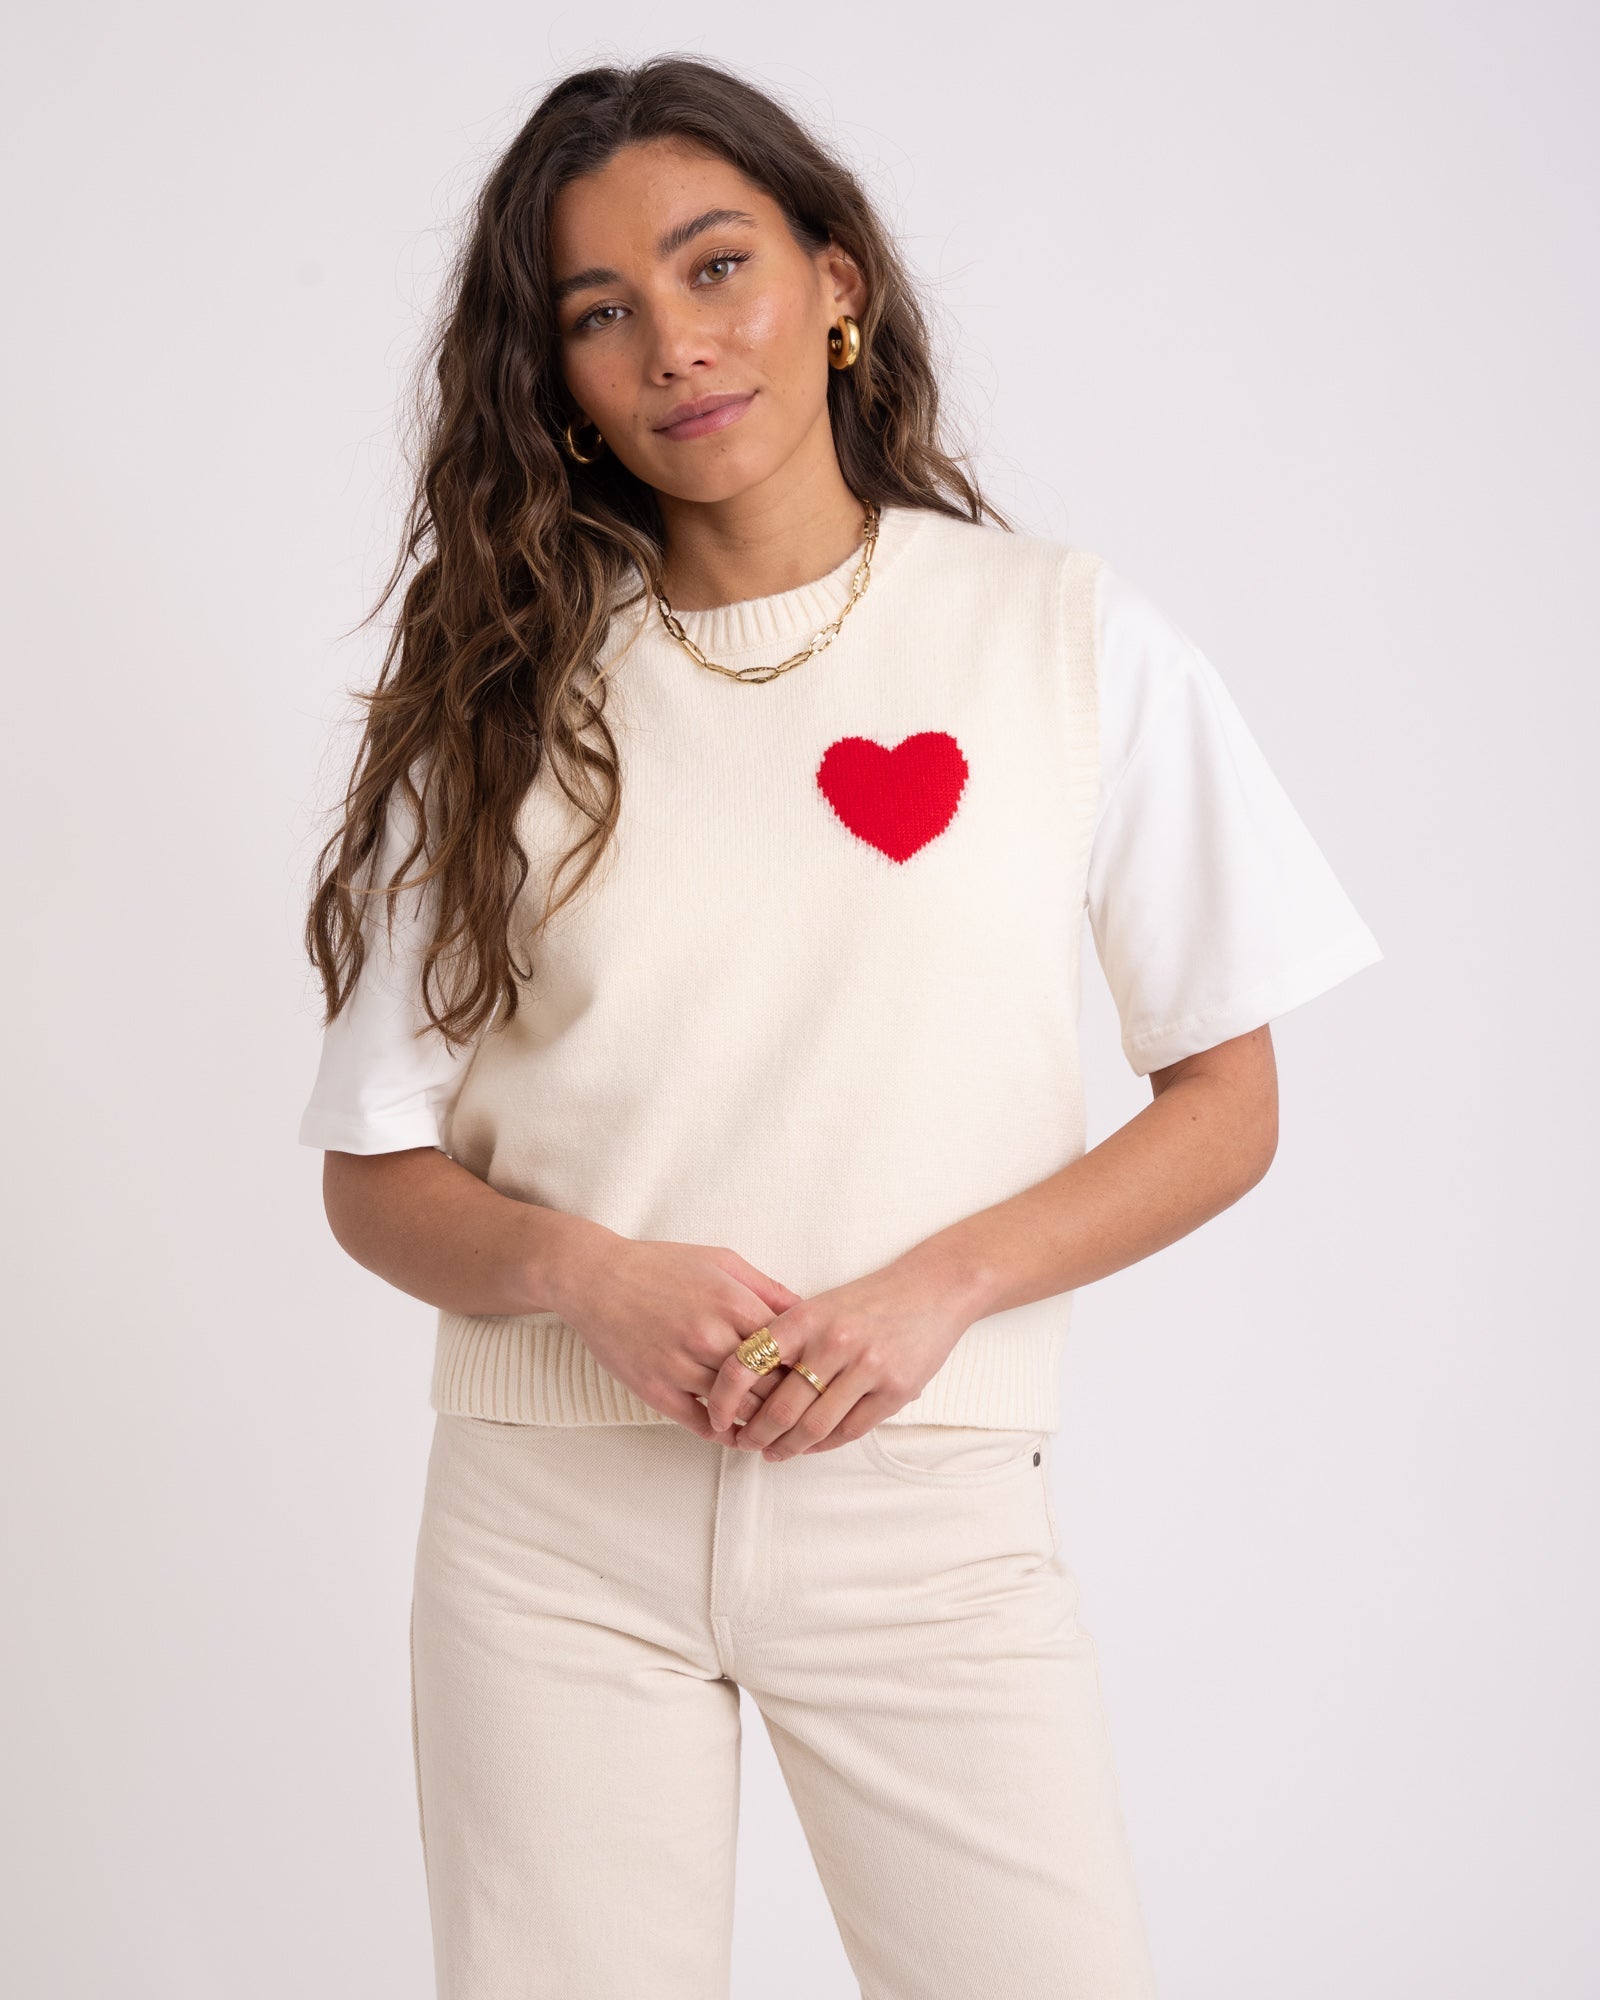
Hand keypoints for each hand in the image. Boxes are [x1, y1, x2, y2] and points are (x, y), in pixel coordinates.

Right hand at [547, 1228, 802, 1438]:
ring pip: (738, 1408)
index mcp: (732, 1303)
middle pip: (769, 1384)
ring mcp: (680, 1366)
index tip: (815, 1374)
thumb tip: (807, 1312)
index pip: (789, 1348)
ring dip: (759, 1421)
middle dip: (789, 1399)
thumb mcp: (722, 1262)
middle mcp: (710, 1337)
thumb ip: (767, 1288)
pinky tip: (734, 1432)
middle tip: (801, 1409)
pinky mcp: (655, 1389)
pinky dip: (723, 1433)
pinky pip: (700, 1424)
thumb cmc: (661, 1266)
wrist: (595, 1277)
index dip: (807, 1365)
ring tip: (774, 1426)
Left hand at [701, 1256, 973, 1459]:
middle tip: (743, 1444)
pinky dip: (824, 1445)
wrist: (932, 1289)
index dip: (724, 1398)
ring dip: (787, 1447)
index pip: (747, 1364)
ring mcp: (866, 1367)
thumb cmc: (868, 1300)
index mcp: (805, 1317)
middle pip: (780, 1407)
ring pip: (814, 1426)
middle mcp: (833, 1341)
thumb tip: (742, 1383)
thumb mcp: (819, 1305)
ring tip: (773, 1452)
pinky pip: (850, 1430)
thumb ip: (784, 1337)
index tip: (716, 1416)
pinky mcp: (894, 1389)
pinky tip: (810, 1446)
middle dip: (755, 1434)